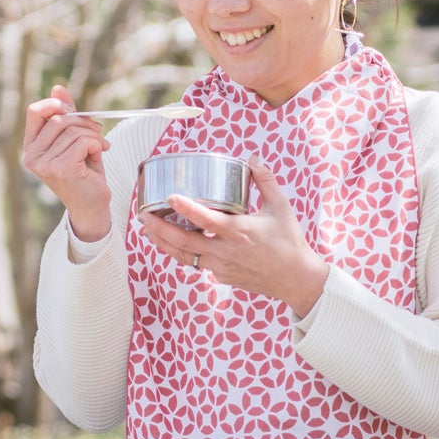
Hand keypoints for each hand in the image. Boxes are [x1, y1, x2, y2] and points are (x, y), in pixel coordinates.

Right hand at [21, 85, 111, 241]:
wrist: (92, 206)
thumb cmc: (84, 173)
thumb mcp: (74, 139)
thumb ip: (65, 115)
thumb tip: (58, 88)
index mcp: (31, 147)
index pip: (35, 111)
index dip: (56, 104)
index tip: (74, 111)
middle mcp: (32, 156)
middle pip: (60, 119)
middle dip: (84, 123)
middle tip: (98, 135)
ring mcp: (44, 164)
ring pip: (74, 130)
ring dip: (93, 136)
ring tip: (97, 150)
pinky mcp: (61, 169)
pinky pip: (83, 141)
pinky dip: (96, 145)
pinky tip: (97, 157)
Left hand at [137, 157, 330, 314]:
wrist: (296, 279)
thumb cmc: (290, 242)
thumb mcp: (281, 207)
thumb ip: (265, 181)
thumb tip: (252, 159)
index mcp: (239, 232)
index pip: (206, 219)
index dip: (185, 207)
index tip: (169, 196)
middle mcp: (226, 251)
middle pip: (184, 242)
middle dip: (159, 229)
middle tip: (143, 216)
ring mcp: (221, 267)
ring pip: (184, 256)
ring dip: (164, 244)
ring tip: (148, 231)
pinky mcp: (222, 277)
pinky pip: (196, 264)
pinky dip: (181, 254)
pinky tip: (172, 244)